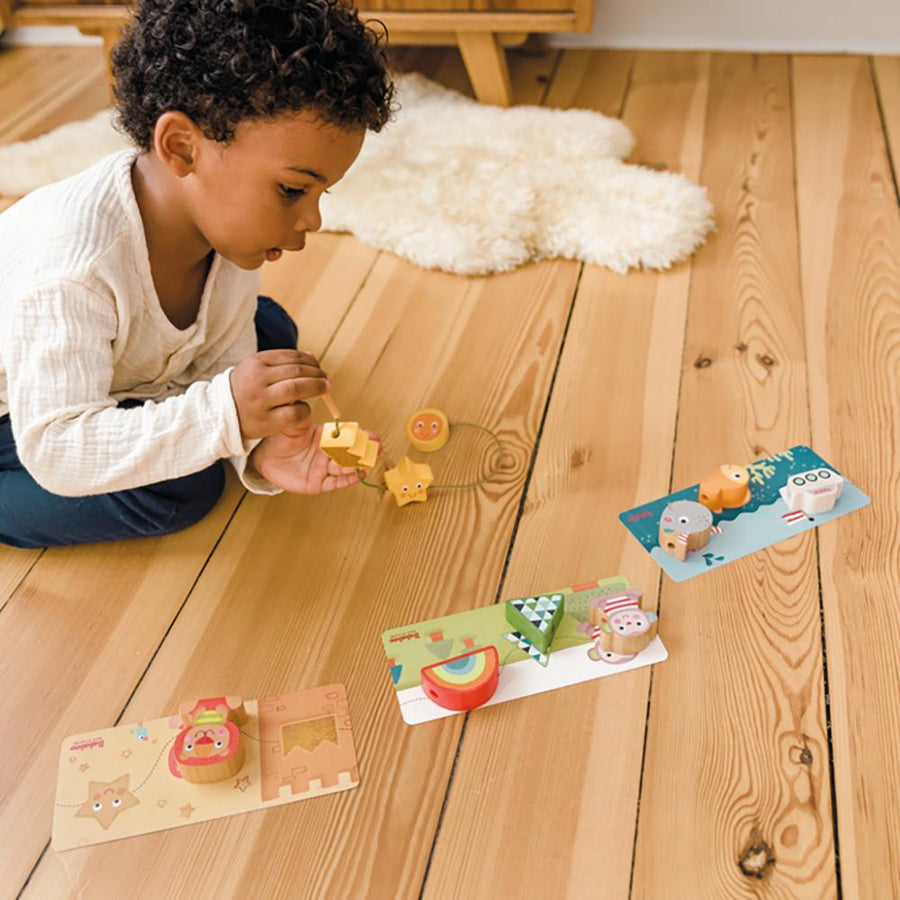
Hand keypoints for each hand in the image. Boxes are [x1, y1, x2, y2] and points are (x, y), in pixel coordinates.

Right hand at [230, 349, 327, 439]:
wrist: (220, 414)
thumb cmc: (246, 389)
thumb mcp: (257, 369)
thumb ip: (282, 363)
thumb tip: (312, 357)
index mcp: (255, 363)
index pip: (291, 357)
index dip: (310, 362)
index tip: (319, 367)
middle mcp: (257, 380)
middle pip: (296, 372)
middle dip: (317, 374)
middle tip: (326, 378)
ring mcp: (261, 401)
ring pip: (296, 389)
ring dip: (316, 387)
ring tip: (325, 388)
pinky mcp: (266, 421)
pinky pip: (293, 414)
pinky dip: (304, 410)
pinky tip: (305, 408)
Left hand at [249, 419, 379, 494]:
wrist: (266, 458)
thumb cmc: (281, 439)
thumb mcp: (292, 425)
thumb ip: (300, 416)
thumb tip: (303, 399)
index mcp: (325, 437)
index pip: (346, 436)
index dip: (360, 435)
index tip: (372, 435)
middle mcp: (328, 453)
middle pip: (350, 452)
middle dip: (365, 450)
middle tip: (378, 447)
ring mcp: (324, 469)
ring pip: (345, 467)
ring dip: (359, 465)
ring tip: (370, 462)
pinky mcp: (318, 483)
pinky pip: (335, 483)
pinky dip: (348, 480)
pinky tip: (359, 476)